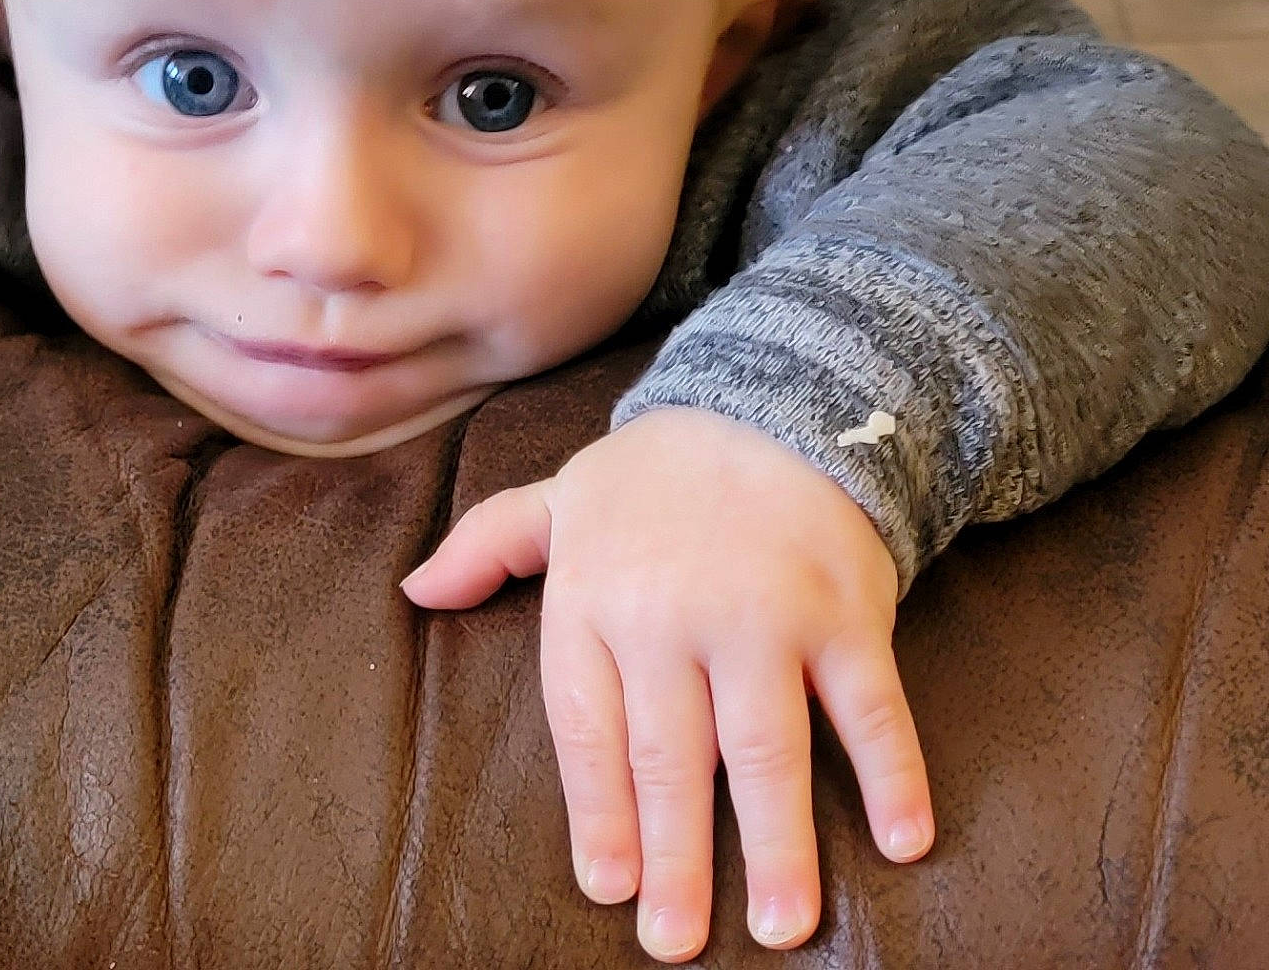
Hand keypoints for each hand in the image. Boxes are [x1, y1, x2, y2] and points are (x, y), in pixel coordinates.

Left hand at [400, 405, 932, 962]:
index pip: (587, 727)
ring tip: (779, 928)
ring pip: (765, 748)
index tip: (609, 886)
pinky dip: (891, 774)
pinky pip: (869, 706)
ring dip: (776, 845)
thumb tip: (416, 590)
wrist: (772, 401)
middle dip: (675, 858)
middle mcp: (671, 613)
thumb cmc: (656, 475)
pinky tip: (901, 842)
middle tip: (676, 942)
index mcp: (596, 597)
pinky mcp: (843, 610)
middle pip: (670, 757)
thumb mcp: (560, 497)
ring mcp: (762, 613)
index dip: (599, 812)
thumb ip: (487, 547)